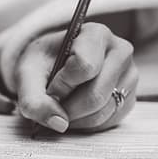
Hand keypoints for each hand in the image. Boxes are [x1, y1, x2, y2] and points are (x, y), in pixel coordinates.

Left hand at [14, 22, 137, 132]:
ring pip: (102, 112)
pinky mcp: (130, 99)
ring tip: (61, 106)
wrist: (53, 67)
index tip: (50, 87)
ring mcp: (129, 77)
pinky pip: (108, 122)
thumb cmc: (43, 63)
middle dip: (67, 108)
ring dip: (74, 119)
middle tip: (53, 104)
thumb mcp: (27, 74)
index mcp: (96, 34)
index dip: (62, 84)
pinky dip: (85, 124)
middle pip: (96, 95)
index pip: (85, 66)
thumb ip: (33, 99)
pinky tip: (75, 112)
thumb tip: (59, 124)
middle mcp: (120, 52)